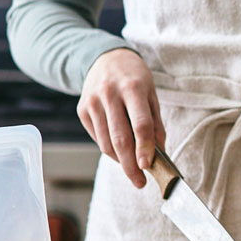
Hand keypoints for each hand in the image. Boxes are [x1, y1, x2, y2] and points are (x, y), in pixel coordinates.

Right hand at [77, 48, 165, 187]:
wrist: (105, 58)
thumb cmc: (134, 78)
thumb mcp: (151, 94)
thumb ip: (155, 123)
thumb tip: (159, 154)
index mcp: (132, 87)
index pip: (140, 124)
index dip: (145, 148)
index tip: (147, 167)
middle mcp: (109, 94)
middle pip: (120, 138)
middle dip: (130, 165)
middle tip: (140, 182)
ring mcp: (92, 102)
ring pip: (106, 143)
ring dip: (120, 161)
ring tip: (132, 168)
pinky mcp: (82, 109)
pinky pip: (98, 138)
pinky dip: (110, 149)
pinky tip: (120, 150)